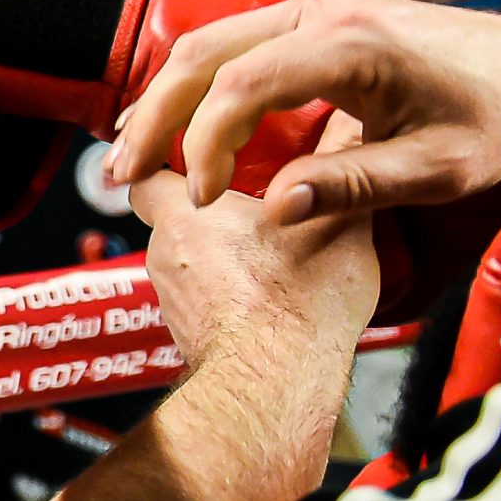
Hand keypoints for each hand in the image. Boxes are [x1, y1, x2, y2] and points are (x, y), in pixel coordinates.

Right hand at [108, 0, 500, 222]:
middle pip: (203, 55)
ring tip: (131, 155)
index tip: (202, 198)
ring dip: (163, 99)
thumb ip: (355, 186)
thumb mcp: (441, 168)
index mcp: (350, 44)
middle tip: (121, 175)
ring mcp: (314, 8)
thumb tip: (276, 208)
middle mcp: (321, 12)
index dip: (205, 145)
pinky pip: (232, 44)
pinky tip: (172, 124)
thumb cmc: (499, 116)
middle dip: (154, 117)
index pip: (239, 86)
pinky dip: (192, 85)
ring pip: (207, 44)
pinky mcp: (312, 18)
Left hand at [127, 161, 378, 371]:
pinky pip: (200, 299)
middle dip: (209, 212)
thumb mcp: (336, 222)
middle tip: (257, 208)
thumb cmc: (298, 301)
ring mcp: (171, 298)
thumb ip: (339, 165)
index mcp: (183, 216)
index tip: (200, 160)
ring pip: (188, 261)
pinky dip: (224, 293)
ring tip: (270, 257)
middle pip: (172, 218)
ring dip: (219, 256)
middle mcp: (164, 254)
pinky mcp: (184, 331)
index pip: (147, 174)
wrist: (274, 381)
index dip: (168, 165)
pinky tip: (265, 296)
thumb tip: (353, 120)